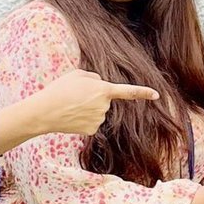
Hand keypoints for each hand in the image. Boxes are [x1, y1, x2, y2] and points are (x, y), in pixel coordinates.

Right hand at [29, 69, 160, 134]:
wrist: (45, 111)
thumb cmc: (60, 89)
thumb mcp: (77, 74)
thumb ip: (94, 77)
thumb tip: (101, 85)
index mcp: (103, 89)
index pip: (128, 91)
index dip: (143, 92)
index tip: (157, 95)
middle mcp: (104, 106)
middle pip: (104, 99)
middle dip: (93, 96)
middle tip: (75, 95)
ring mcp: (99, 119)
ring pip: (98, 111)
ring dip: (87, 108)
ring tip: (71, 105)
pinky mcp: (92, 130)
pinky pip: (92, 122)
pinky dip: (83, 119)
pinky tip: (72, 116)